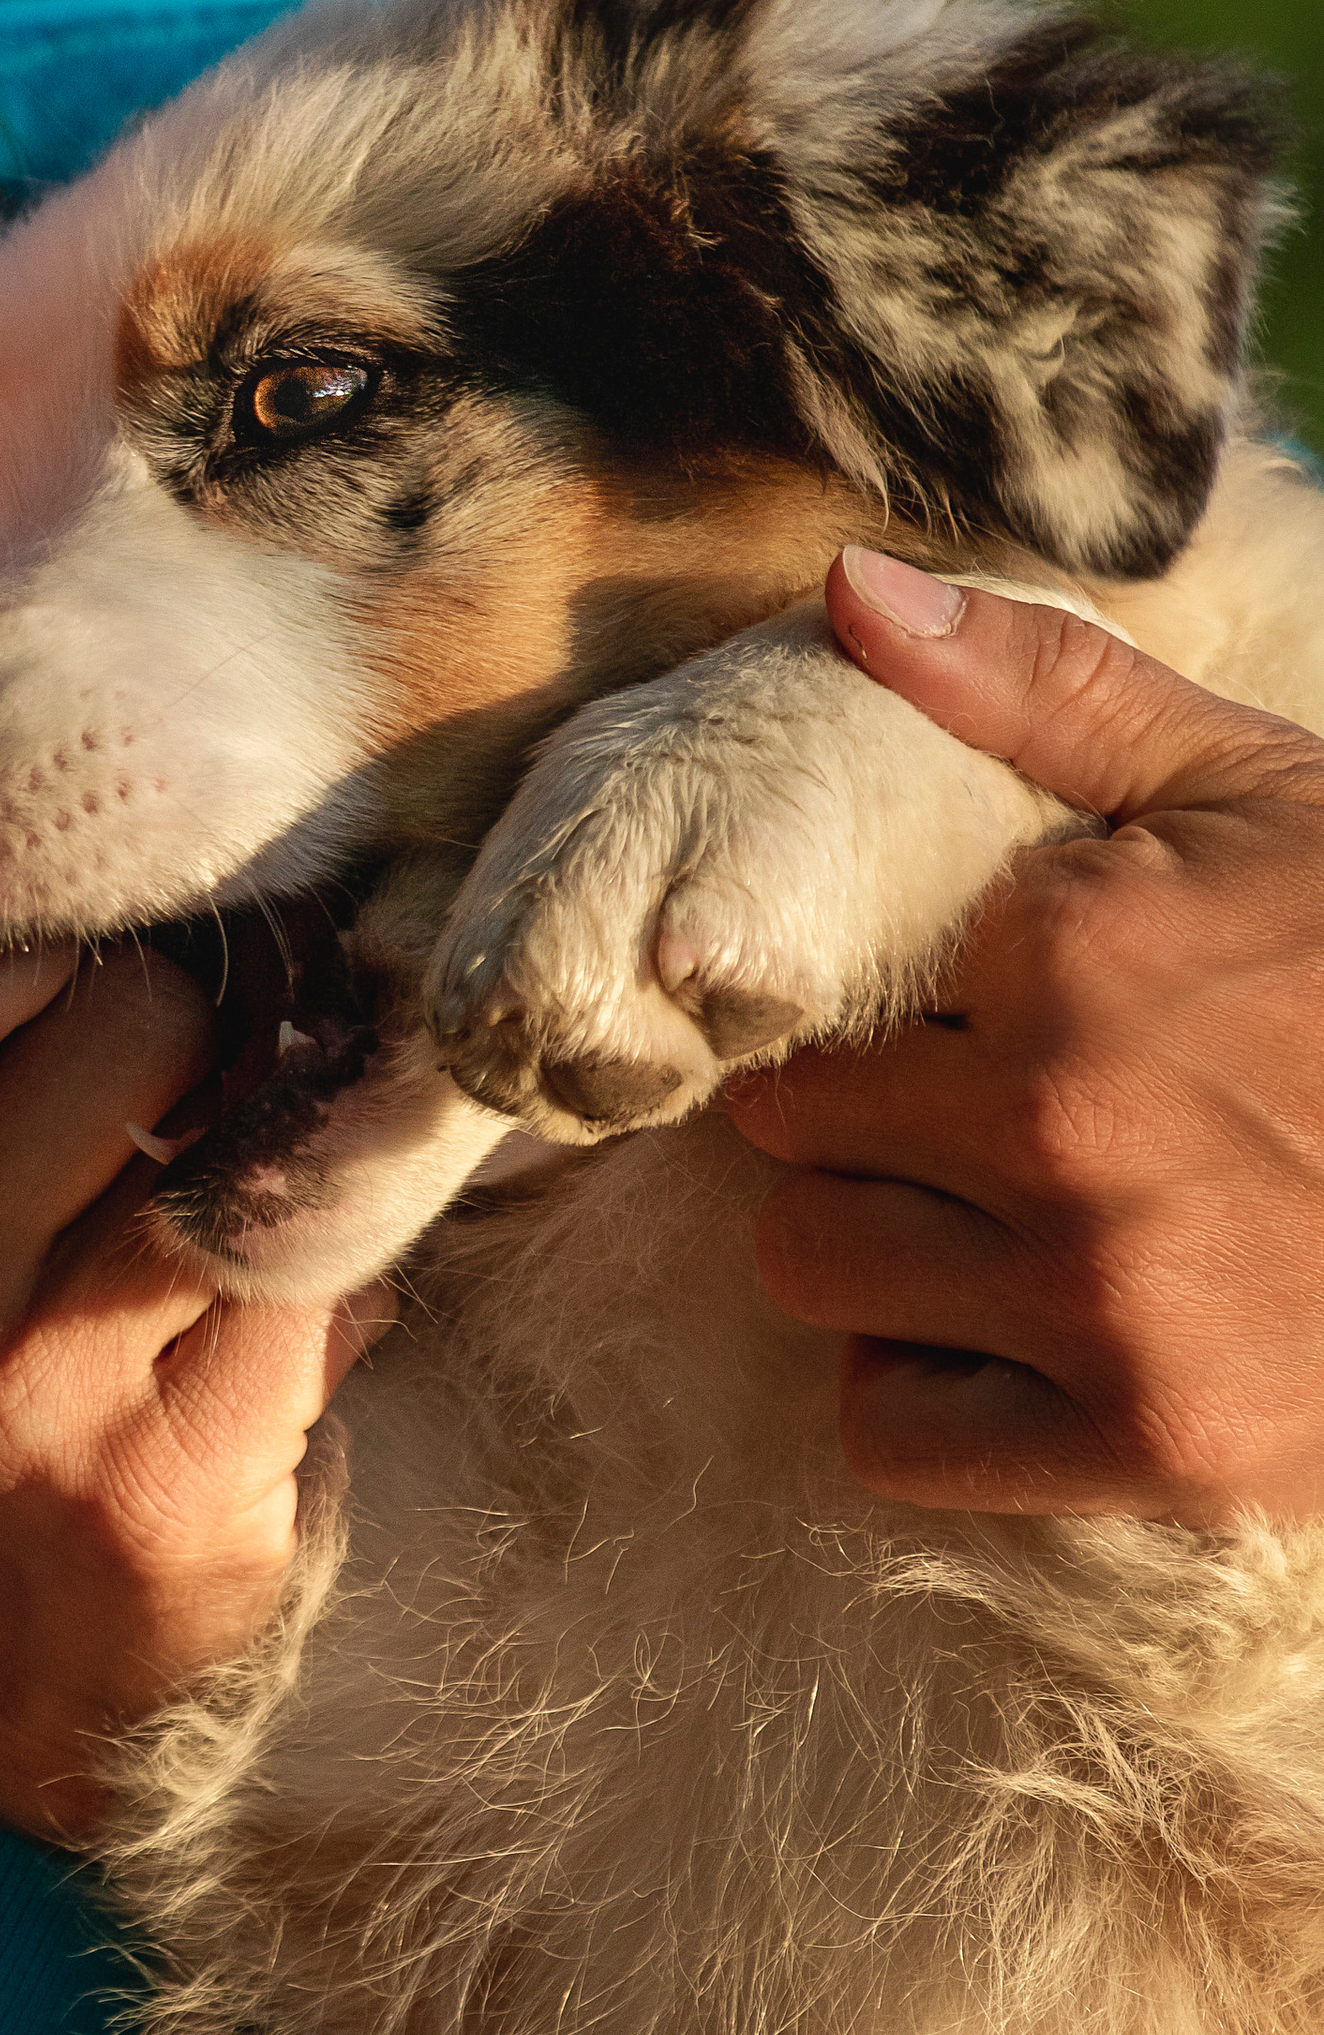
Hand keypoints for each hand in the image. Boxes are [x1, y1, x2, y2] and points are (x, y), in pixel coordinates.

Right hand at [0, 943, 383, 1840]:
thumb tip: (140, 876)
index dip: (57, 925)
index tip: (118, 948)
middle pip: (123, 1022)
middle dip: (207, 1015)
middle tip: (232, 1057)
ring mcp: (30, 1396)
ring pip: (236, 1141)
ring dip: (293, 1126)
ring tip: (279, 1158)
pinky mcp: (168, 1479)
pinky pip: (315, 1274)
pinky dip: (347, 1256)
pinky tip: (321, 1275)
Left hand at [728, 543, 1323, 1523]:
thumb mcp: (1247, 784)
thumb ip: (1038, 686)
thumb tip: (845, 590)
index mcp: (1066, 950)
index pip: (820, 980)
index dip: (881, 995)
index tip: (954, 1009)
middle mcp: (1061, 1125)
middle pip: (787, 1134)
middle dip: (852, 1117)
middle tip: (955, 1115)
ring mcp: (1108, 1298)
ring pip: (809, 1273)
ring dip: (872, 1246)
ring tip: (979, 1215)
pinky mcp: (1153, 1443)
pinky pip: (893, 1436)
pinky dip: (925, 1391)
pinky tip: (1009, 1332)